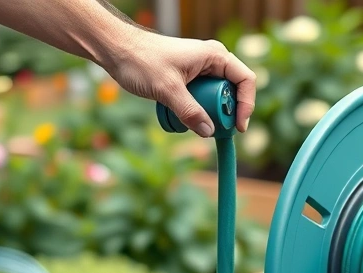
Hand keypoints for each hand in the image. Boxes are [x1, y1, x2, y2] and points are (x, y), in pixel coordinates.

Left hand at [105, 29, 255, 136]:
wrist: (116, 50)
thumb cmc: (141, 60)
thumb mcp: (167, 89)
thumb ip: (189, 111)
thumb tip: (209, 132)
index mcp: (215, 56)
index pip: (245, 81)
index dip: (246, 105)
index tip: (238, 127)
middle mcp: (212, 62)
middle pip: (232, 93)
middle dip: (226, 114)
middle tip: (214, 131)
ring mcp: (201, 71)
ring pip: (216, 99)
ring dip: (209, 114)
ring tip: (195, 124)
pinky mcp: (190, 80)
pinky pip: (202, 99)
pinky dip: (197, 112)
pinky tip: (183, 118)